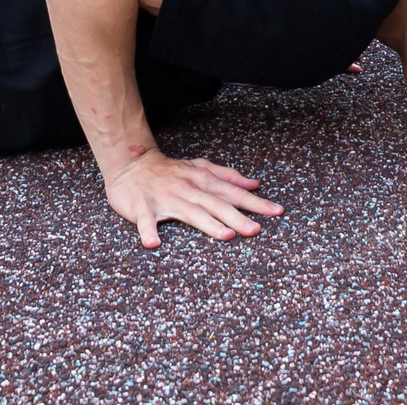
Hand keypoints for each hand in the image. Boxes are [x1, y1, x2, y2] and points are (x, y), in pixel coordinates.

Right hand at [102, 150, 282, 247]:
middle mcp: (187, 188)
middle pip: (216, 204)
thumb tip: (254, 184)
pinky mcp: (143, 207)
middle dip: (237, 217)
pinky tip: (153, 242)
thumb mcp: (200, 168)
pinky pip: (146, 220)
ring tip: (225, 236)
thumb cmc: (169, 171)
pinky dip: (148, 231)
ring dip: (208, 224)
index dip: (254, 201)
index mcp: (201, 179)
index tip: (276, 211)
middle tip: (256, 230)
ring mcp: (166, 198)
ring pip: (189, 212)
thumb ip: (227, 176)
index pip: (233, 192)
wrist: (131, 164)